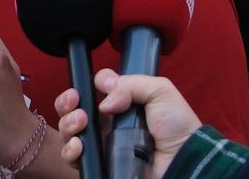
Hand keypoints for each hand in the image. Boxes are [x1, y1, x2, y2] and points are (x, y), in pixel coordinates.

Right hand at [55, 69, 201, 178]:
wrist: (182, 160)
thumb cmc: (177, 127)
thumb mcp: (159, 91)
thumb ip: (130, 83)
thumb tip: (103, 96)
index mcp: (119, 103)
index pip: (93, 89)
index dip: (88, 85)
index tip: (94, 87)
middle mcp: (106, 123)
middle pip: (72, 108)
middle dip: (66, 102)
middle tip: (75, 102)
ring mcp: (101, 144)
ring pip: (68, 131)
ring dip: (67, 123)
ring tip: (81, 123)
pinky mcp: (99, 165)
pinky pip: (74, 157)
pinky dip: (70, 149)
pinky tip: (79, 145)